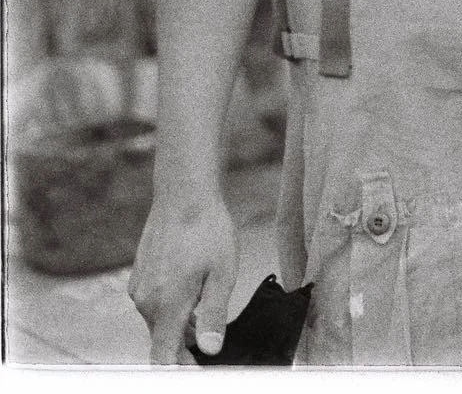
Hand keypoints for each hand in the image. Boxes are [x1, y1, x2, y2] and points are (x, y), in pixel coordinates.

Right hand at [129, 195, 237, 363]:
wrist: (185, 192)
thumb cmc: (208, 228)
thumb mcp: (222, 273)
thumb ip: (214, 316)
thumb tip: (210, 350)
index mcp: (167, 305)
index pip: (163, 358)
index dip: (180, 369)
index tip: (197, 369)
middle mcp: (146, 300)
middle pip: (161, 340)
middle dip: (183, 348)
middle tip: (208, 344)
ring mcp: (139, 286)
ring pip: (157, 321)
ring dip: (177, 326)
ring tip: (203, 316)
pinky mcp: (139, 274)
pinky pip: (152, 302)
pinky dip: (169, 307)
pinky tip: (190, 293)